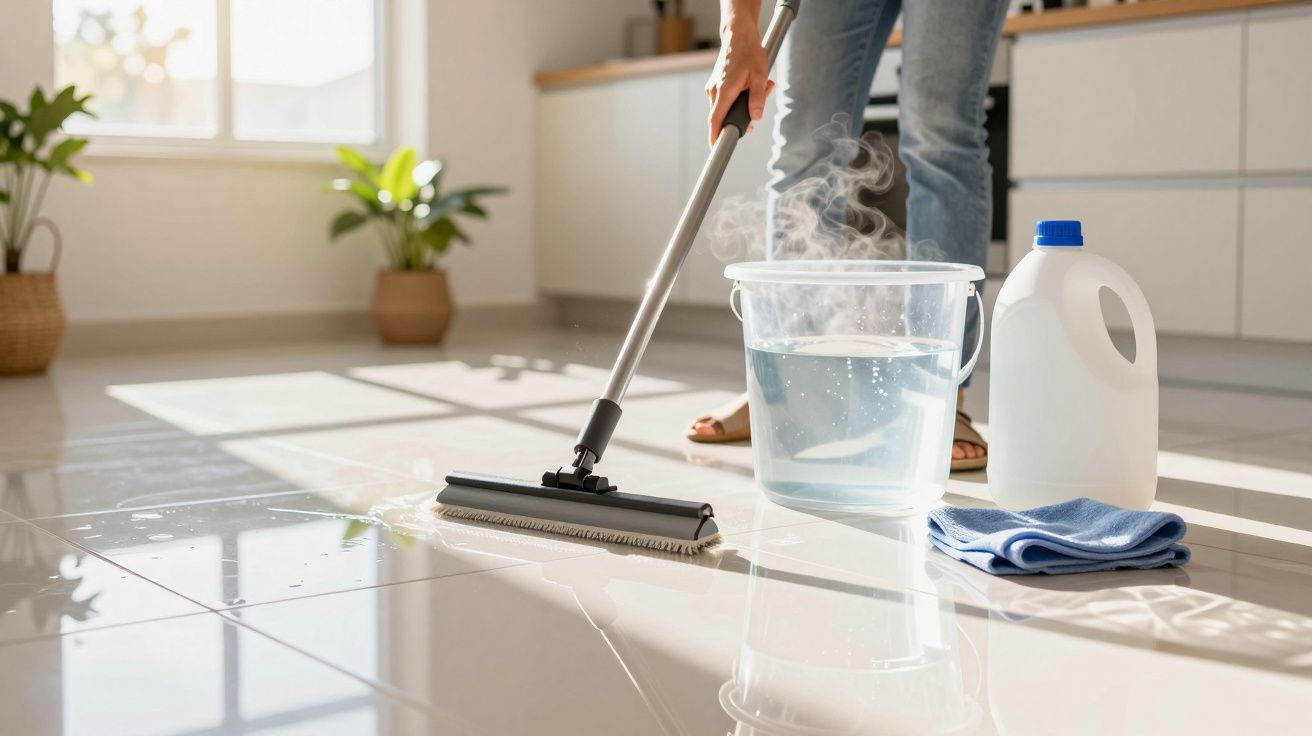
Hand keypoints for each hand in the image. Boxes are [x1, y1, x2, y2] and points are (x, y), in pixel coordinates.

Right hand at [706, 19, 772, 146]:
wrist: (739, 36)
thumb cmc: (750, 53)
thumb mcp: (760, 75)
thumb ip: (758, 98)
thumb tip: (756, 117)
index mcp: (724, 91)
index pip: (715, 120)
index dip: (714, 137)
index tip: (715, 149)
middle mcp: (715, 91)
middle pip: (723, 116)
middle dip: (739, 119)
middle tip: (756, 115)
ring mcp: (714, 88)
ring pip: (726, 108)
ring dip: (742, 106)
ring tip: (762, 89)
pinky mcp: (716, 85)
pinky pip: (725, 100)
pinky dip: (738, 99)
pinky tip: (751, 87)